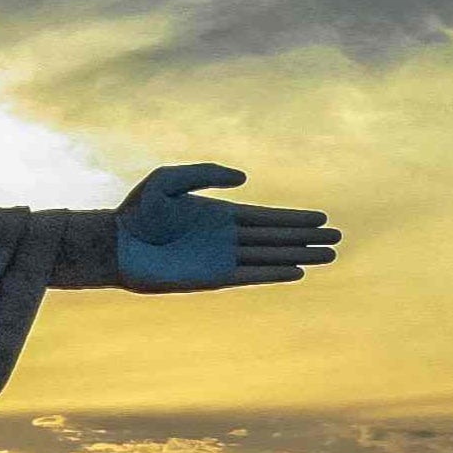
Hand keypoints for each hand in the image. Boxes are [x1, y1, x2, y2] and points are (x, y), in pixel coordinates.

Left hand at [114, 162, 340, 290]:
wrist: (115, 243)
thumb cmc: (136, 210)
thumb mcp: (169, 180)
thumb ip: (208, 174)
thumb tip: (245, 182)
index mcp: (220, 214)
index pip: (267, 218)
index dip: (295, 219)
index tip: (322, 219)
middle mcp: (225, 238)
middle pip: (275, 238)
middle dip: (306, 238)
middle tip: (338, 239)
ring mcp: (220, 258)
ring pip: (269, 257)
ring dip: (299, 256)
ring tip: (329, 256)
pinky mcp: (211, 278)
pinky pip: (250, 276)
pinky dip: (273, 274)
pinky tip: (297, 271)